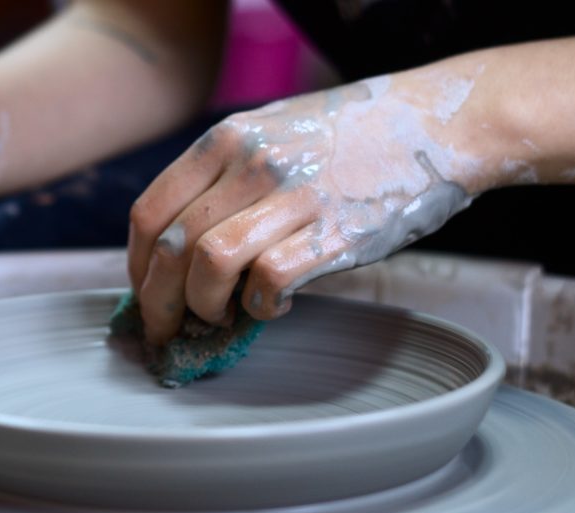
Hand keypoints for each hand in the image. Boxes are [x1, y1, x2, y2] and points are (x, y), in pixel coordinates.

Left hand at [127, 75, 479, 345]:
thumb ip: (222, 176)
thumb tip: (178, 246)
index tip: (143, 291)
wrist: (438, 124)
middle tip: (165, 327)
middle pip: (171, 246)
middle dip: (157, 301)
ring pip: (209, 264)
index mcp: (226, 138)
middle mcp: (250, 162)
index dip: (136, 265)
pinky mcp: (336, 232)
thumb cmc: (349, 136)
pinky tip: (272, 306)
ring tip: (218, 316)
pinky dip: (261, 307)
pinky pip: (270, 281)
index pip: (149, 211)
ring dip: (203, 306)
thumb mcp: (270, 130)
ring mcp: (293, 196)